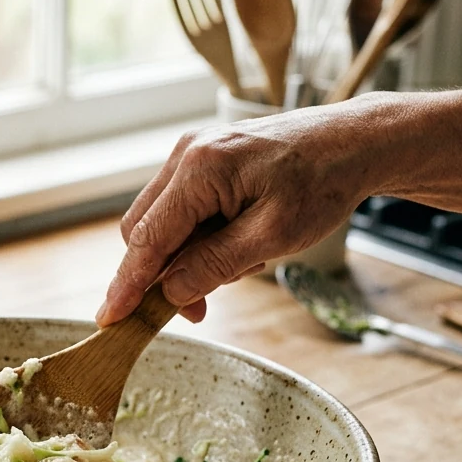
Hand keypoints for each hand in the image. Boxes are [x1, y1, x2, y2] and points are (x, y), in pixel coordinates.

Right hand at [97, 105, 371, 326]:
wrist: (353, 142)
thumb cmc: (322, 183)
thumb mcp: (274, 236)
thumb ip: (216, 264)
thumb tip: (170, 292)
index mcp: (201, 168)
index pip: (148, 239)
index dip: (127, 284)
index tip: (109, 320)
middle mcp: (186, 153)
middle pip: (143, 231)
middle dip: (162, 275)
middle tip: (200, 308)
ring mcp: (191, 153)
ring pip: (160, 223)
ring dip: (185, 257)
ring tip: (241, 263)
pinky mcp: (202, 159)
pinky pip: (180, 210)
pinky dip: (197, 238)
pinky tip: (236, 243)